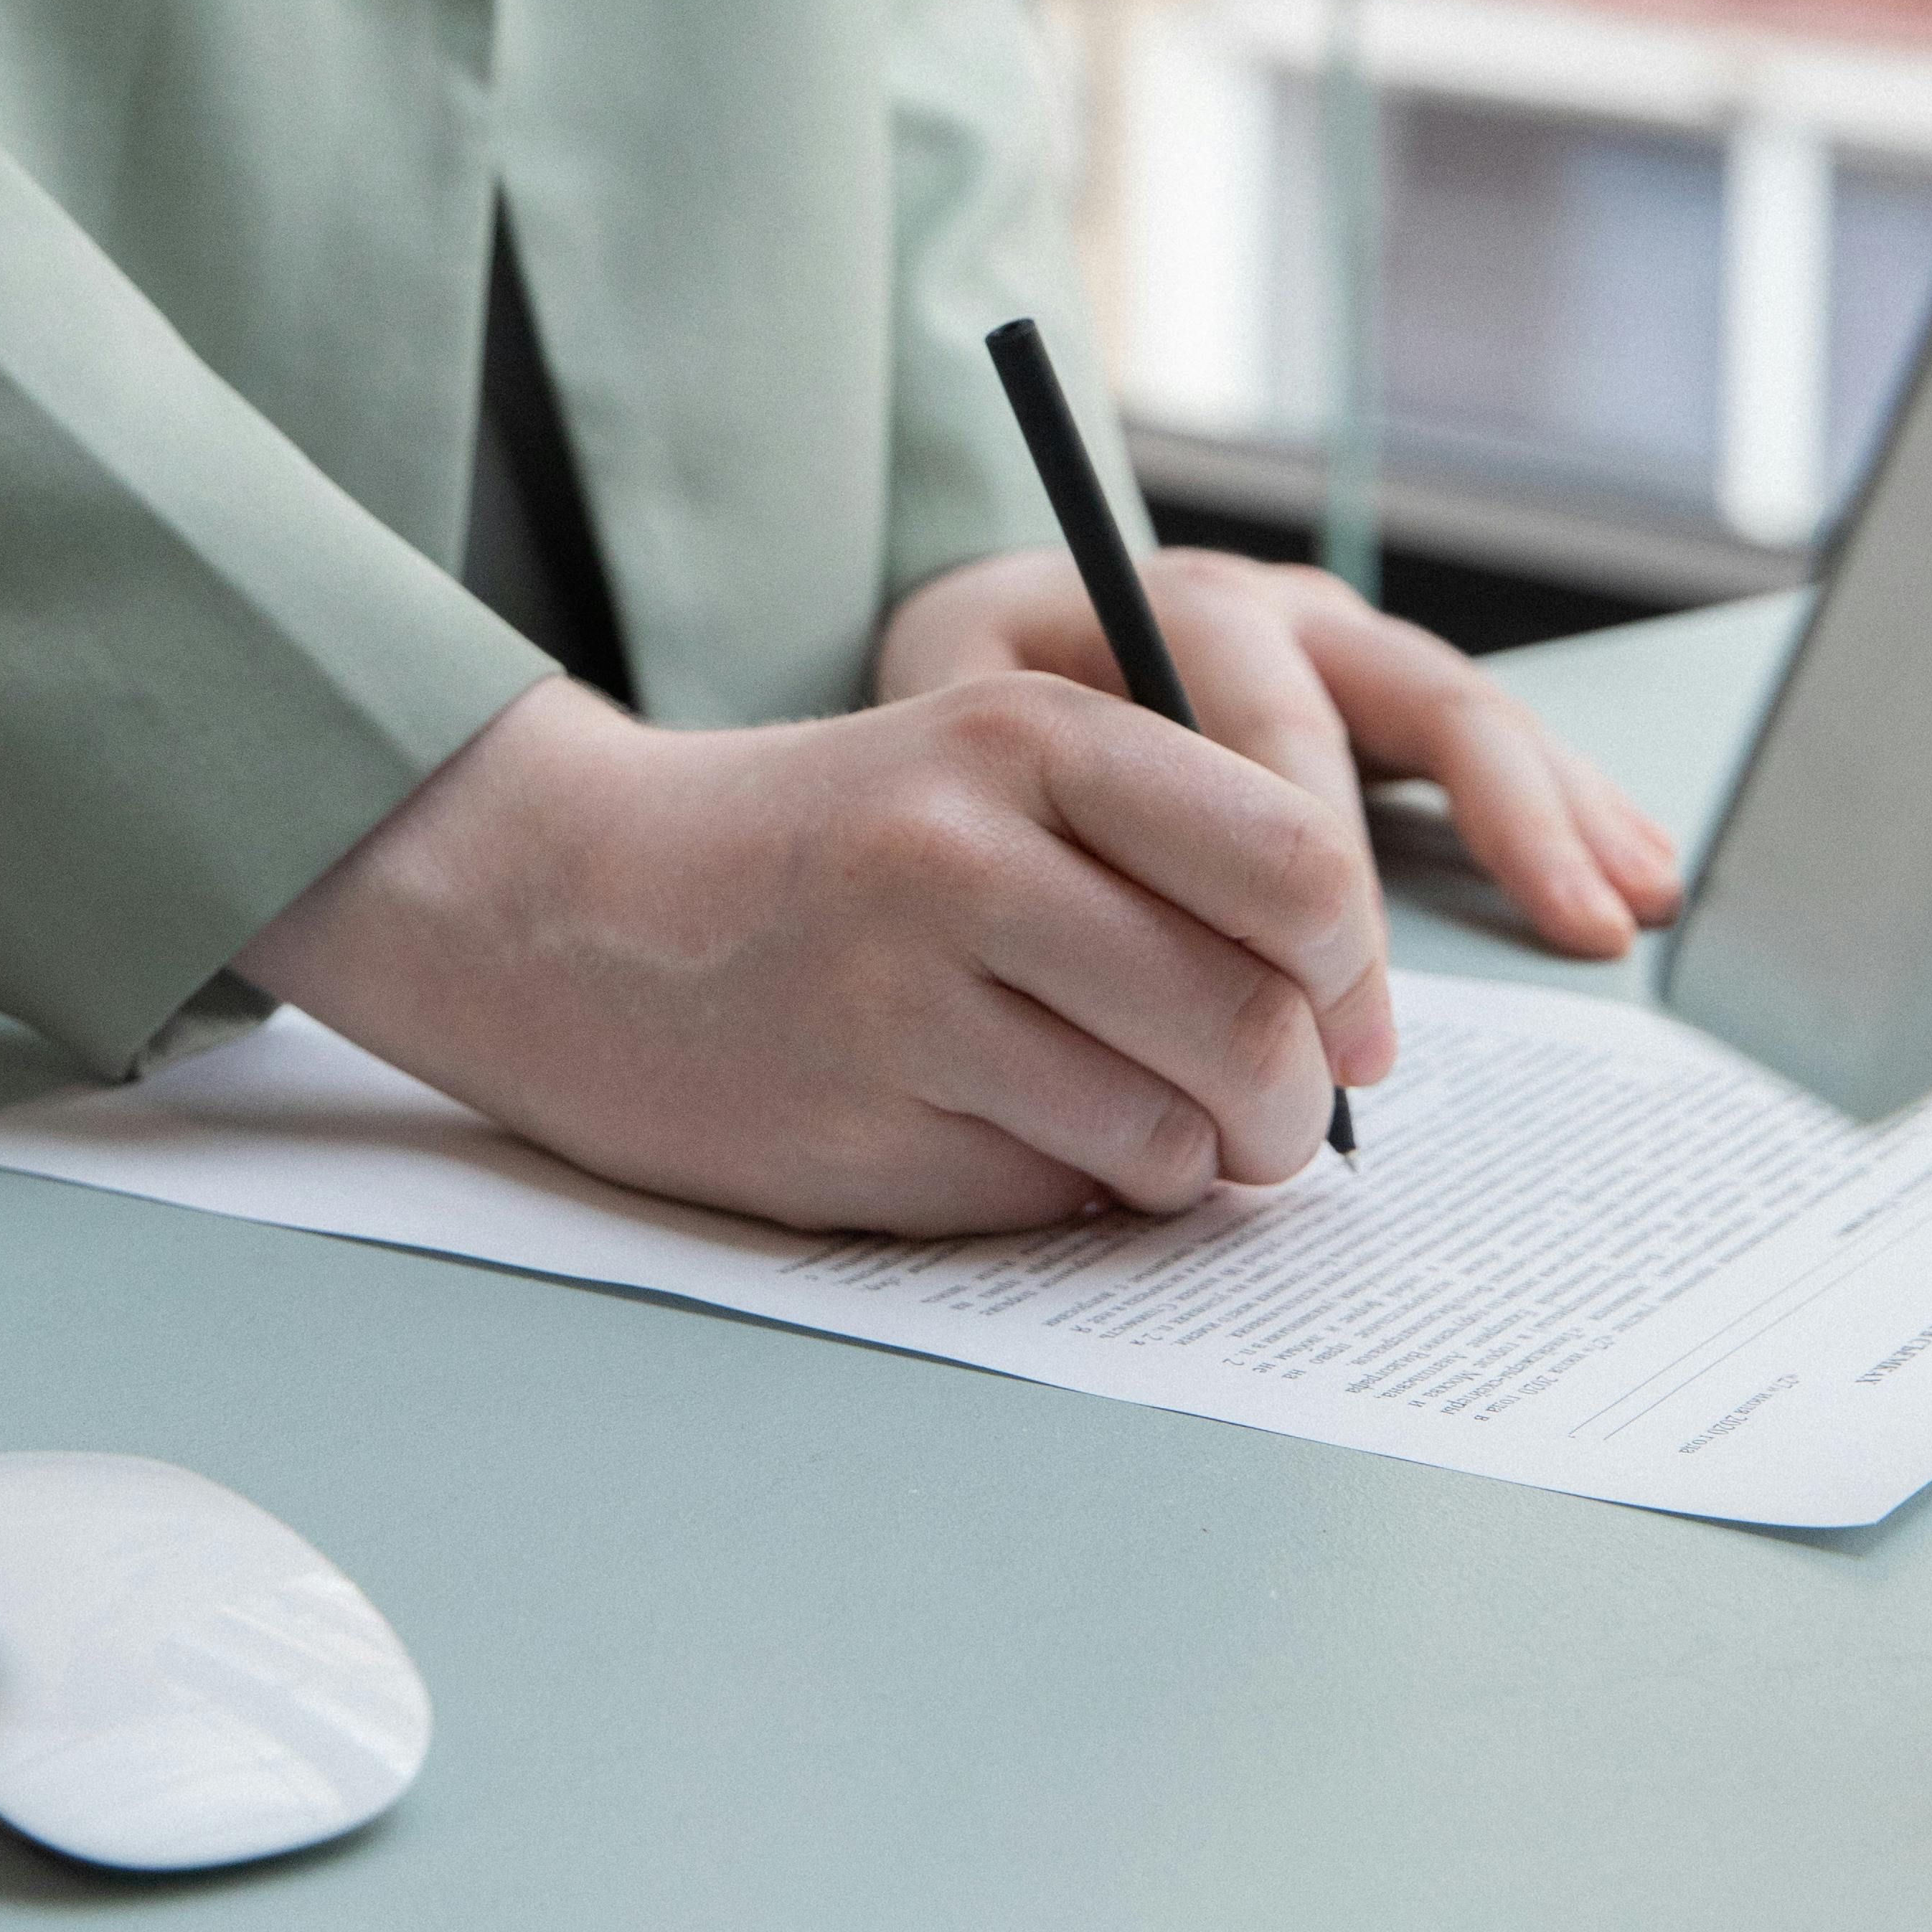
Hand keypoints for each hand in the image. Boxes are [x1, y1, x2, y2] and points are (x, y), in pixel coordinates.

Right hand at [234, 669, 1394, 1237]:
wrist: (577, 904)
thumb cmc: (834, 847)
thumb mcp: (994, 771)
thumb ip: (1170, 855)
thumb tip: (1355, 1025)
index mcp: (1027, 735)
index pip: (1299, 865)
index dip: (1355, 970)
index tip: (1342, 1015)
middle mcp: (965, 854)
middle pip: (1254, 1026)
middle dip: (1295, 1107)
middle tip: (1267, 1116)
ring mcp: (904, 1001)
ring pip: (1169, 1135)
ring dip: (1186, 1162)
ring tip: (1127, 1120)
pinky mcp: (858, 1128)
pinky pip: (1056, 1196)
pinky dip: (1069, 1191)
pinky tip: (996, 1129)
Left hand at [874, 548, 1681, 959]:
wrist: (977, 653)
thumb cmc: (963, 717)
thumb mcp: (959, 723)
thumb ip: (1032, 796)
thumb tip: (1116, 925)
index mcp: (1184, 608)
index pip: (1283, 727)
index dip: (1326, 865)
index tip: (1353, 992)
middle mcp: (1282, 615)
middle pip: (1417, 694)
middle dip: (1501, 820)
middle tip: (1566, 934)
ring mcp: (1342, 649)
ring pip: (1473, 713)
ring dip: (1564, 808)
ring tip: (1627, 903)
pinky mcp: (1379, 699)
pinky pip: (1488, 744)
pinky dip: (1569, 807)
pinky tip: (1630, 875)